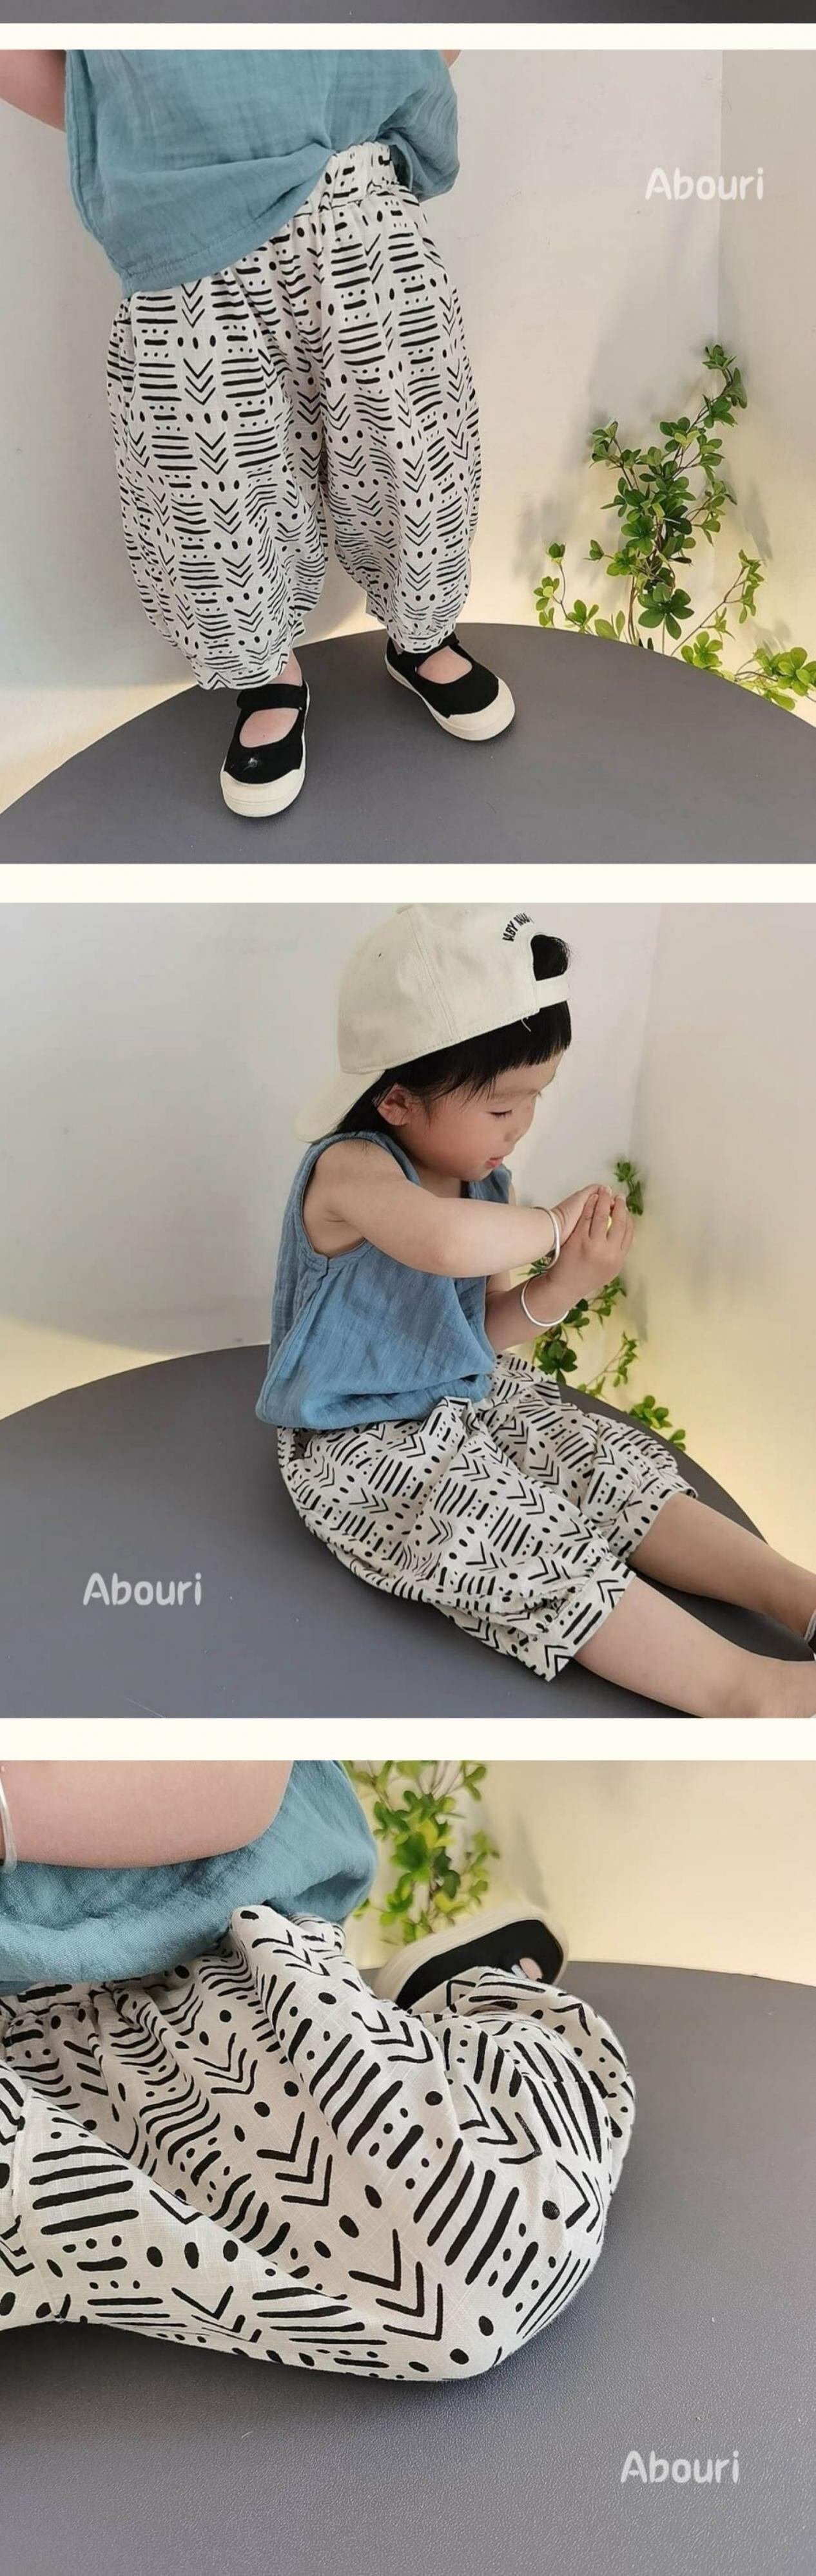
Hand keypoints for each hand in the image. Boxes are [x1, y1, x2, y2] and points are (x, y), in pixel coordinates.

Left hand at [549, 1188, 633, 1302]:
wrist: (565, 1286)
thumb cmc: (586, 1277)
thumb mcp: (609, 1271)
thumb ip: (619, 1255)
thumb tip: (630, 1239)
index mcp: (618, 1259)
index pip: (629, 1233)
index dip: (628, 1218)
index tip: (625, 1209)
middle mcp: (609, 1252)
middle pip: (619, 1223)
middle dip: (620, 1207)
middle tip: (619, 1196)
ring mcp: (594, 1245)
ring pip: (603, 1217)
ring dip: (604, 1202)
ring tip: (605, 1192)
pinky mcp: (579, 1239)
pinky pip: (587, 1218)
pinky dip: (590, 1206)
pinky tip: (592, 1199)